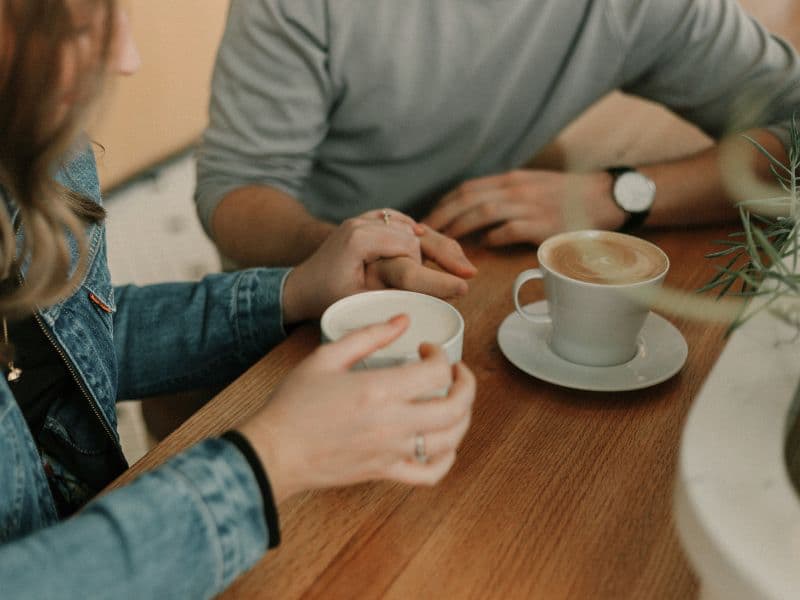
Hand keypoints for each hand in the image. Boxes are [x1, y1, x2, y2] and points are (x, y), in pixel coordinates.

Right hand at [238, 316, 476, 502]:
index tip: (427, 349)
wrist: (274, 451)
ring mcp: (392, 452)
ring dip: (463, 417)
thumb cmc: (294, 404)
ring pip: (451, 439)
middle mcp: (392, 423)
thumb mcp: (326, 357)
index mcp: (379, 390)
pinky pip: (430, 474)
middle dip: (466, 384)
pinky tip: (443, 443)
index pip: (437, 371)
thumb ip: (368, 335)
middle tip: (456, 372)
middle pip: (456, 407)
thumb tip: (402, 320)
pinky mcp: (385, 473)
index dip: (440, 354)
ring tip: (454, 401)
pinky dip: (447, 459)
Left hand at [283, 210, 475, 322]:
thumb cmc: (326, 297)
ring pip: (411, 227)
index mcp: (360, 238)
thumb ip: (392, 292)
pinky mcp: (368, 222)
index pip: (409, 247)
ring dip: (436, 244)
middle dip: (444, 252)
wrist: (301, 285)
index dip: (433, 269)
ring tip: (461, 263)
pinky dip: (419, 233)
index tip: (458, 285)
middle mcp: (363, 222)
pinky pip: (400, 224)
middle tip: (469, 273)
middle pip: (415, 233)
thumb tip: (430, 297)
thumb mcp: (359, 300)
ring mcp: (364, 219)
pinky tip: (438, 244)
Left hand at [424, 170, 624, 246]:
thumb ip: (506, 197)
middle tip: (424, 234)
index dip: (443, 204)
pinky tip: (483, 247)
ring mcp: (530, 205)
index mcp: (511, 180)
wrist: (607, 197)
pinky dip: (493, 237)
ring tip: (444, 243)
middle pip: (468, 198)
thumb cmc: (568, 196)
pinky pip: (510, 229)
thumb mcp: (533, 187)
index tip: (427, 219)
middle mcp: (516, 189)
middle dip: (442, 216)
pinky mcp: (544, 224)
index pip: (467, 188)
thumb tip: (477, 216)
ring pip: (483, 211)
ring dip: (459, 227)